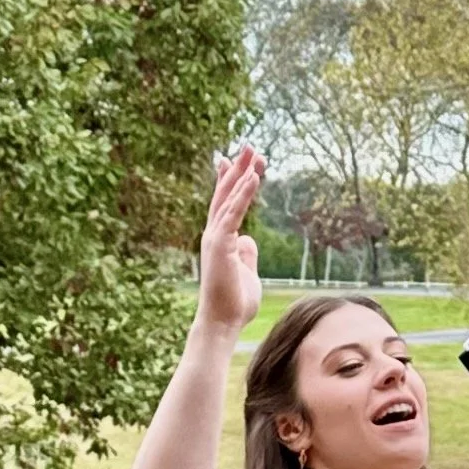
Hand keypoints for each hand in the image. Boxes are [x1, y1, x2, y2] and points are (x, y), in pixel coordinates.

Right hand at [195, 143, 264, 340]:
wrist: (222, 323)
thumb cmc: (234, 304)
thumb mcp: (247, 273)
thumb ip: (247, 254)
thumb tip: (249, 239)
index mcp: (220, 239)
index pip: (224, 203)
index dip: (231, 180)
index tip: (237, 160)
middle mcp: (213, 234)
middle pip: (225, 193)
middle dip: (238, 168)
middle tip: (250, 146)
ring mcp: (215, 238)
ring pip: (229, 198)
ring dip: (242, 173)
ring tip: (254, 152)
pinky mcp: (221, 244)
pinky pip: (234, 213)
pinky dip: (243, 194)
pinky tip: (253, 177)